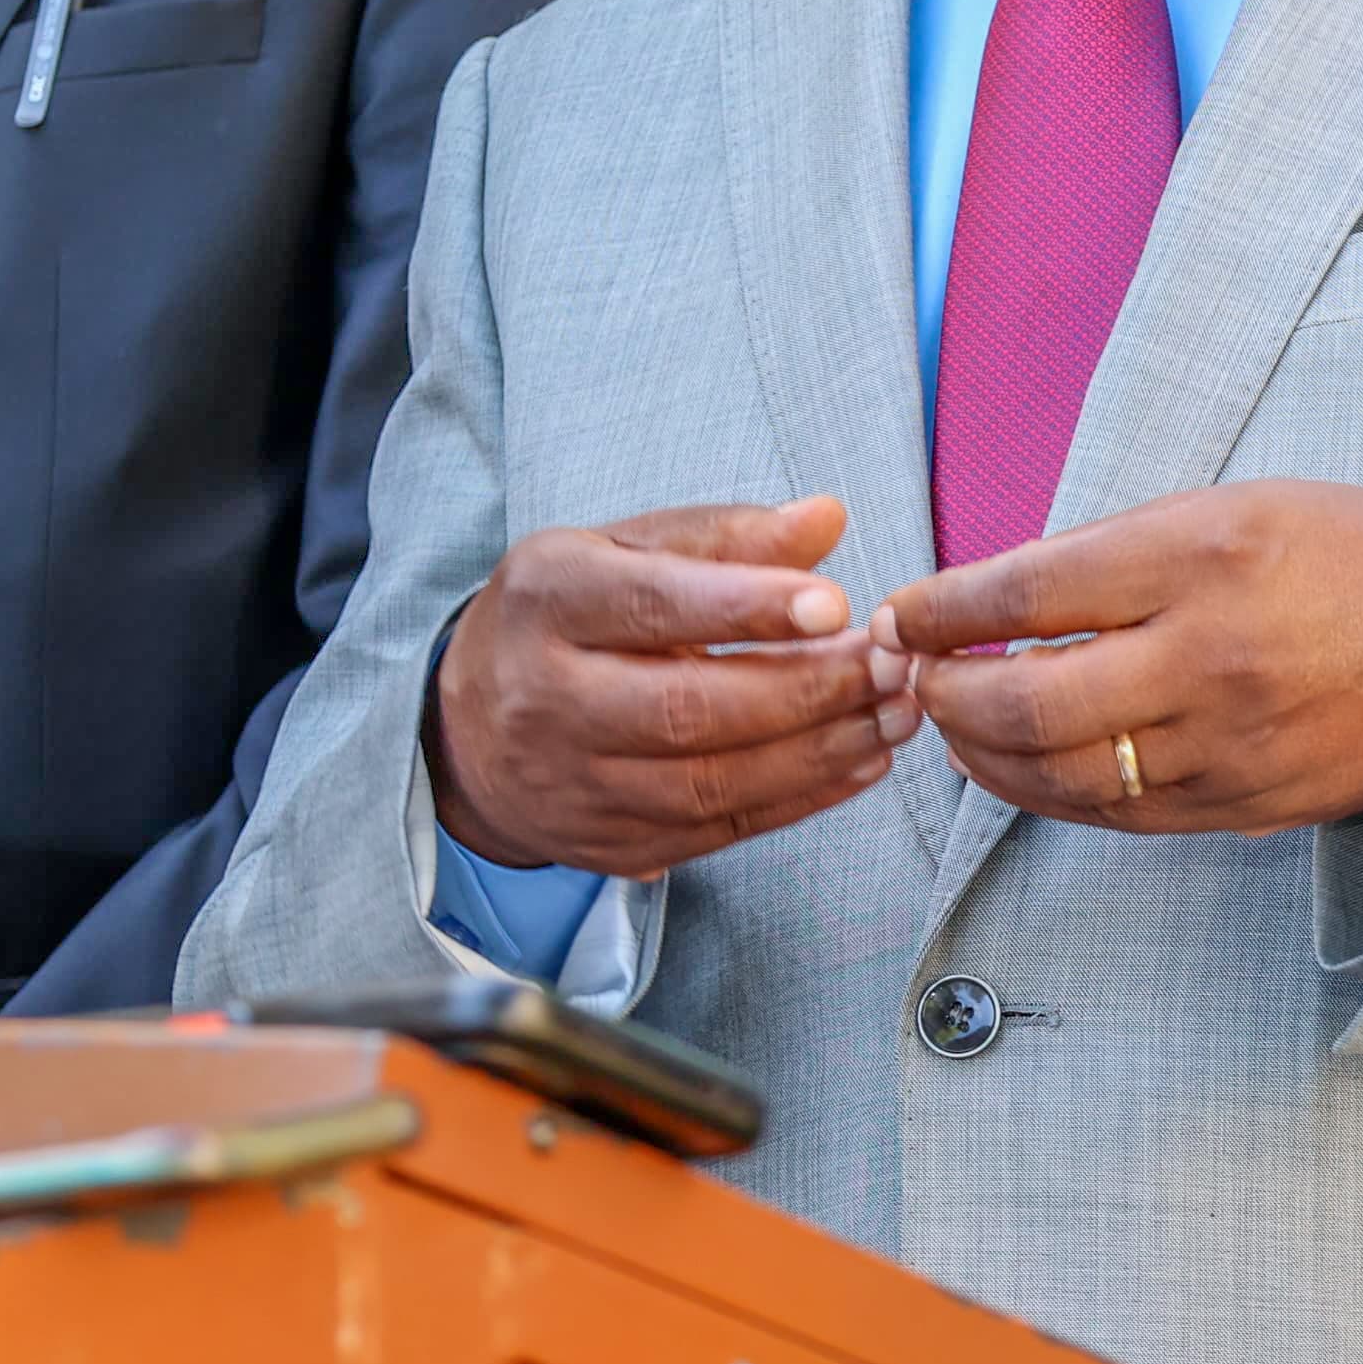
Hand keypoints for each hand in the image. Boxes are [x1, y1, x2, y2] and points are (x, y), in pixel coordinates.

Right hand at [427, 496, 918, 877]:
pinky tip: (859, 762)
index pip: (651, 607)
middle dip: (806, 689)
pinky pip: (717, 830)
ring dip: (820, 752)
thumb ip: (723, 535)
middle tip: (890, 665)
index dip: (746, 607)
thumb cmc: (566, 618)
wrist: (468, 731)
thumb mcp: (619, 548)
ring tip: (894, 714)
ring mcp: (574, 784)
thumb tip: (825, 518)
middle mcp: (548, 698)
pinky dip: (801, 800)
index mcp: (549, 600)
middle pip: (686, 708)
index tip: (834, 604)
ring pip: (709, 782)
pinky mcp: (607, 845)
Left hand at [879, 480, 1362, 834]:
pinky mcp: (1240, 806)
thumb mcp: (1233, 505)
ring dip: (981, 753)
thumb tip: (994, 594)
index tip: (904, 612)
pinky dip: (1045, 793)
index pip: (1030, 591)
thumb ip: (1115, 551)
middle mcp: (1209, 656)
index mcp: (1203, 556)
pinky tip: (1017, 766)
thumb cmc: (1348, 557)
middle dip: (946, 694)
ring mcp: (1226, 745)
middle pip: (1028, 700)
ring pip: (1059, 773)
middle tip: (916, 678)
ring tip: (952, 724)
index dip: (943, 609)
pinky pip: (1112, 814)